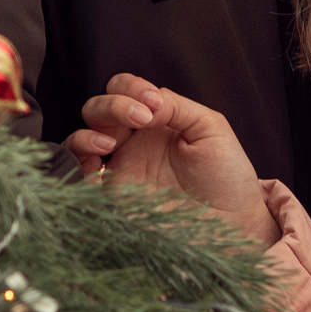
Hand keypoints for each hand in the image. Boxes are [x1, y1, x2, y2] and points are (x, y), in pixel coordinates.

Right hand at [64, 74, 277, 243]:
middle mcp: (132, 142)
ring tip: (111, 142)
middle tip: (141, 118)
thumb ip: (176, 106)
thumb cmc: (227, 176)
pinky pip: (79, 174)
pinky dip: (78, 158)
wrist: (232, 223)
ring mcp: (120, 169)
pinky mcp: (112, 197)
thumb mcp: (210, 127)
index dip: (130, 89)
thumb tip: (146, 103)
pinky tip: (99, 156)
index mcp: (154, 121)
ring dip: (90, 130)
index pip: (123, 89)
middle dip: (113, 106)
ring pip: (81, 137)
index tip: (152, 104)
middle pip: (97, 108)